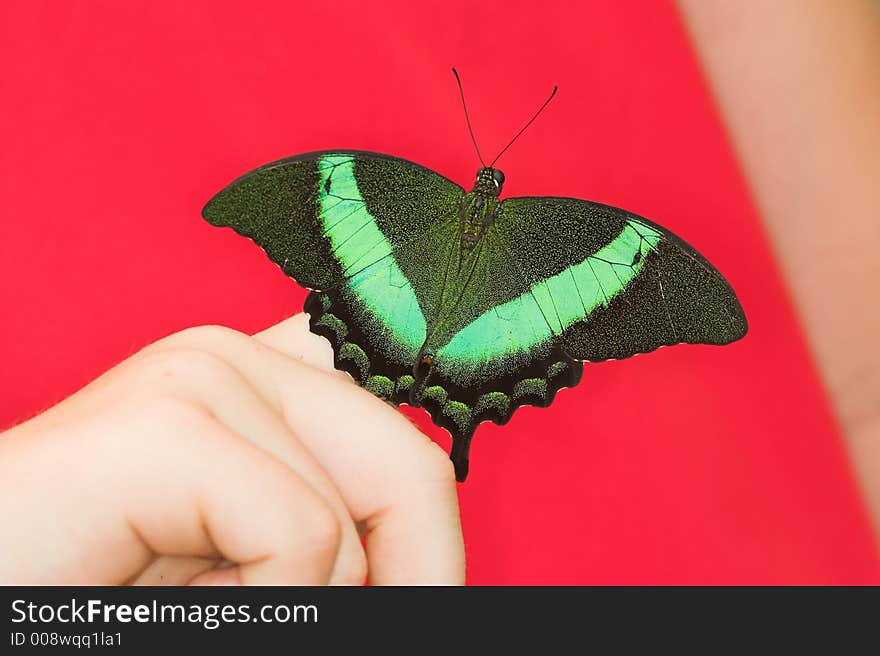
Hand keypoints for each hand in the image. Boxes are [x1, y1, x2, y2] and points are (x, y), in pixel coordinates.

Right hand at [0, 315, 464, 584]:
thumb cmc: (95, 584)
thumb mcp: (239, 556)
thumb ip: (325, 535)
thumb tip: (426, 574)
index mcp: (262, 384)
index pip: (399, 438)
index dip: (425, 536)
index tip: (416, 593)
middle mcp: (237, 358)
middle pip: (408, 464)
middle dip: (413, 573)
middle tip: (366, 627)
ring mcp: (199, 376)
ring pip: (350, 517)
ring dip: (302, 604)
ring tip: (203, 600)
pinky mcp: (164, 425)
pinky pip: (297, 536)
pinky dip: (265, 607)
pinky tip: (175, 602)